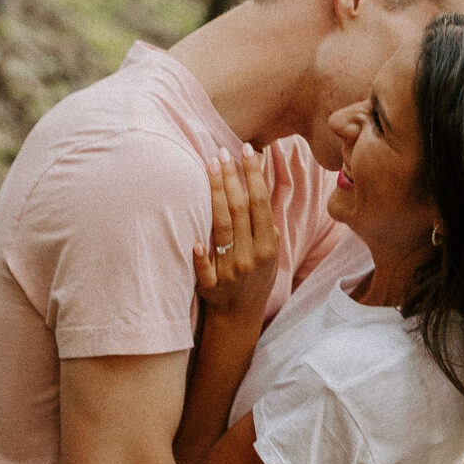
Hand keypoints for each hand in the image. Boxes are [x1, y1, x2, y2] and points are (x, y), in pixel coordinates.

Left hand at [192, 148, 278, 321]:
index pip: (260, 203)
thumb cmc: (255, 275)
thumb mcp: (270, 250)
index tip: (248, 150)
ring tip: (209, 166)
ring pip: (221, 227)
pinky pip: (204, 268)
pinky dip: (200, 255)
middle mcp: (250, 257)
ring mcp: (230, 271)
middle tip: (222, 151)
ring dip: (215, 195)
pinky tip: (193, 240)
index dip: (254, 175)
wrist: (239, 313)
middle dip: (232, 177)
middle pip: (240, 210)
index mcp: (267, 246)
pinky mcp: (210, 286)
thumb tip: (260, 179)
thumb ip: (266, 221)